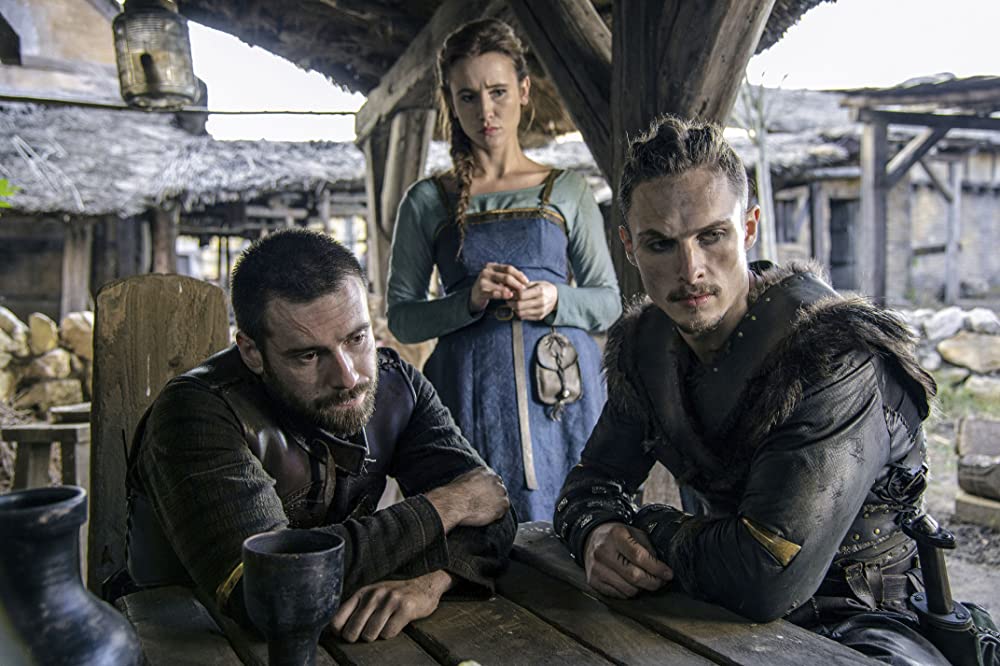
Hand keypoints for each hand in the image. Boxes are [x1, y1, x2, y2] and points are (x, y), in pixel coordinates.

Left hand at [331, 570, 451, 642]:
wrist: (425, 586)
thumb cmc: (394, 596)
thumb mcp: (372, 596)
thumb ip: (356, 609)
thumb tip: (336, 632)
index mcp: (362, 593)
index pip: (338, 620)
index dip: (340, 634)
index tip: (348, 635)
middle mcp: (374, 595)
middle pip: (352, 632)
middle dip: (359, 638)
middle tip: (368, 633)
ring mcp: (389, 600)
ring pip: (370, 635)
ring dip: (376, 636)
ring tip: (383, 627)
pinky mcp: (404, 608)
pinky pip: (388, 633)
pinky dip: (390, 634)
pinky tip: (396, 624)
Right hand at [423, 467, 509, 532]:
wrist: (454, 503)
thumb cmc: (453, 494)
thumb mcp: (462, 480)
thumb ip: (472, 481)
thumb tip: (470, 487)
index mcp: (485, 471)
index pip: (493, 480)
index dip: (489, 490)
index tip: (484, 497)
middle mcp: (495, 479)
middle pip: (500, 488)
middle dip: (494, 497)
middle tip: (485, 506)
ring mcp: (500, 491)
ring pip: (503, 499)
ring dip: (496, 506)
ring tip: (483, 512)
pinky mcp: (502, 503)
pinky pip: (503, 510)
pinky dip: (497, 515)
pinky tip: (486, 517)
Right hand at [469, 263, 528, 312]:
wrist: (475, 296)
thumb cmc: (490, 287)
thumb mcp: (498, 279)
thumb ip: (509, 278)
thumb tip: (525, 281)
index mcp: (492, 266)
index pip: (508, 268)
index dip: (519, 275)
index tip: (526, 281)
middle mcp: (486, 271)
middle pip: (506, 276)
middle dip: (517, 283)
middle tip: (524, 289)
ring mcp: (482, 280)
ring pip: (501, 284)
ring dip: (512, 289)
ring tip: (519, 294)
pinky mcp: (481, 290)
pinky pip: (494, 293)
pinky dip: (503, 294)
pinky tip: (509, 296)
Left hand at [508, 281, 557, 320]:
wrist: (556, 298)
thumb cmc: (544, 288)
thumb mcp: (536, 283)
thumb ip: (524, 285)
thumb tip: (510, 287)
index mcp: (540, 291)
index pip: (521, 295)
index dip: (513, 294)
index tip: (510, 293)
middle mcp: (541, 302)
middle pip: (519, 305)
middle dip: (511, 302)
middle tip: (509, 299)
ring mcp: (540, 311)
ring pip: (520, 313)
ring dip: (514, 309)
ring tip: (513, 304)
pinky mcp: (539, 317)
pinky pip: (524, 317)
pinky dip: (519, 313)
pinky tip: (519, 308)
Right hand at [583, 522, 672, 598]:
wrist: (590, 538)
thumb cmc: (616, 536)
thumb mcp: (634, 533)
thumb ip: (648, 548)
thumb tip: (662, 568)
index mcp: (616, 536)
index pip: (639, 556)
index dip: (657, 568)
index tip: (668, 574)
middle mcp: (603, 552)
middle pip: (634, 576)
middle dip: (653, 582)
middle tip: (661, 581)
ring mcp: (596, 568)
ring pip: (628, 589)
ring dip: (642, 588)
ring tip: (647, 582)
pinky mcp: (593, 581)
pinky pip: (618, 595)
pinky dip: (629, 592)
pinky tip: (632, 584)